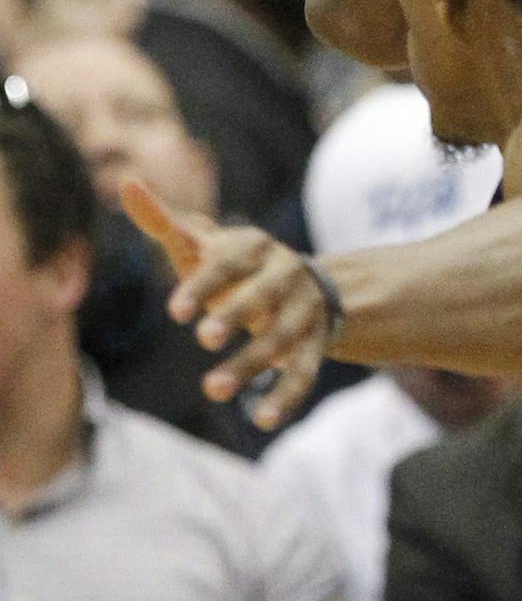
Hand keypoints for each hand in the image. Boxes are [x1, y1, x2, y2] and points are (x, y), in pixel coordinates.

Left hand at [119, 179, 332, 430]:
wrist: (301, 288)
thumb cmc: (233, 268)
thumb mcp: (202, 246)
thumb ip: (164, 221)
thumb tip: (126, 182)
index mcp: (258, 247)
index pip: (231, 261)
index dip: (204, 284)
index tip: (174, 313)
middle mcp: (288, 274)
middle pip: (265, 293)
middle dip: (238, 314)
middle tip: (204, 340)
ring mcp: (305, 310)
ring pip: (283, 336)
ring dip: (252, 362)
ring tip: (212, 389)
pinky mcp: (316, 344)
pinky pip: (305, 370)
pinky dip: (286, 395)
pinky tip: (261, 419)